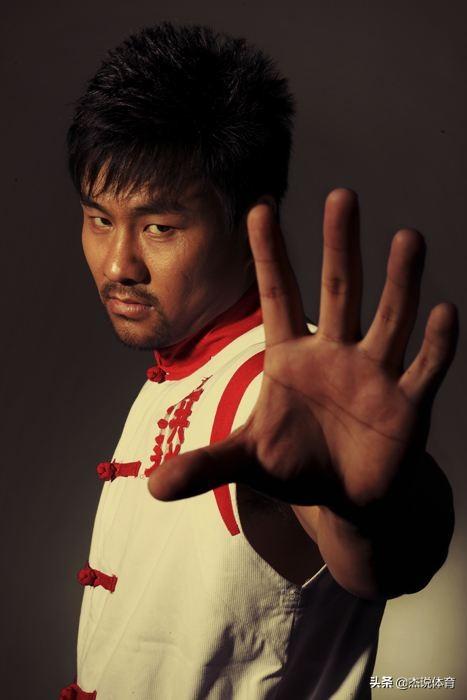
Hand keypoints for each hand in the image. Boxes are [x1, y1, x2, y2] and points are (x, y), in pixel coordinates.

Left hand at [148, 189, 457, 514]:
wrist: (345, 498)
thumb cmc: (296, 467)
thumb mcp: (247, 461)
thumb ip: (205, 465)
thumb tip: (151, 487)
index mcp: (291, 358)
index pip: (277, 296)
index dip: (268, 255)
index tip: (259, 207)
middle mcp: (335, 354)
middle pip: (340, 290)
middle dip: (339, 246)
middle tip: (342, 195)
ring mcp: (375, 375)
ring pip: (390, 318)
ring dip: (399, 281)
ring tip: (407, 236)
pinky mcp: (408, 405)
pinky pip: (424, 369)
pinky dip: (435, 345)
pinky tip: (444, 312)